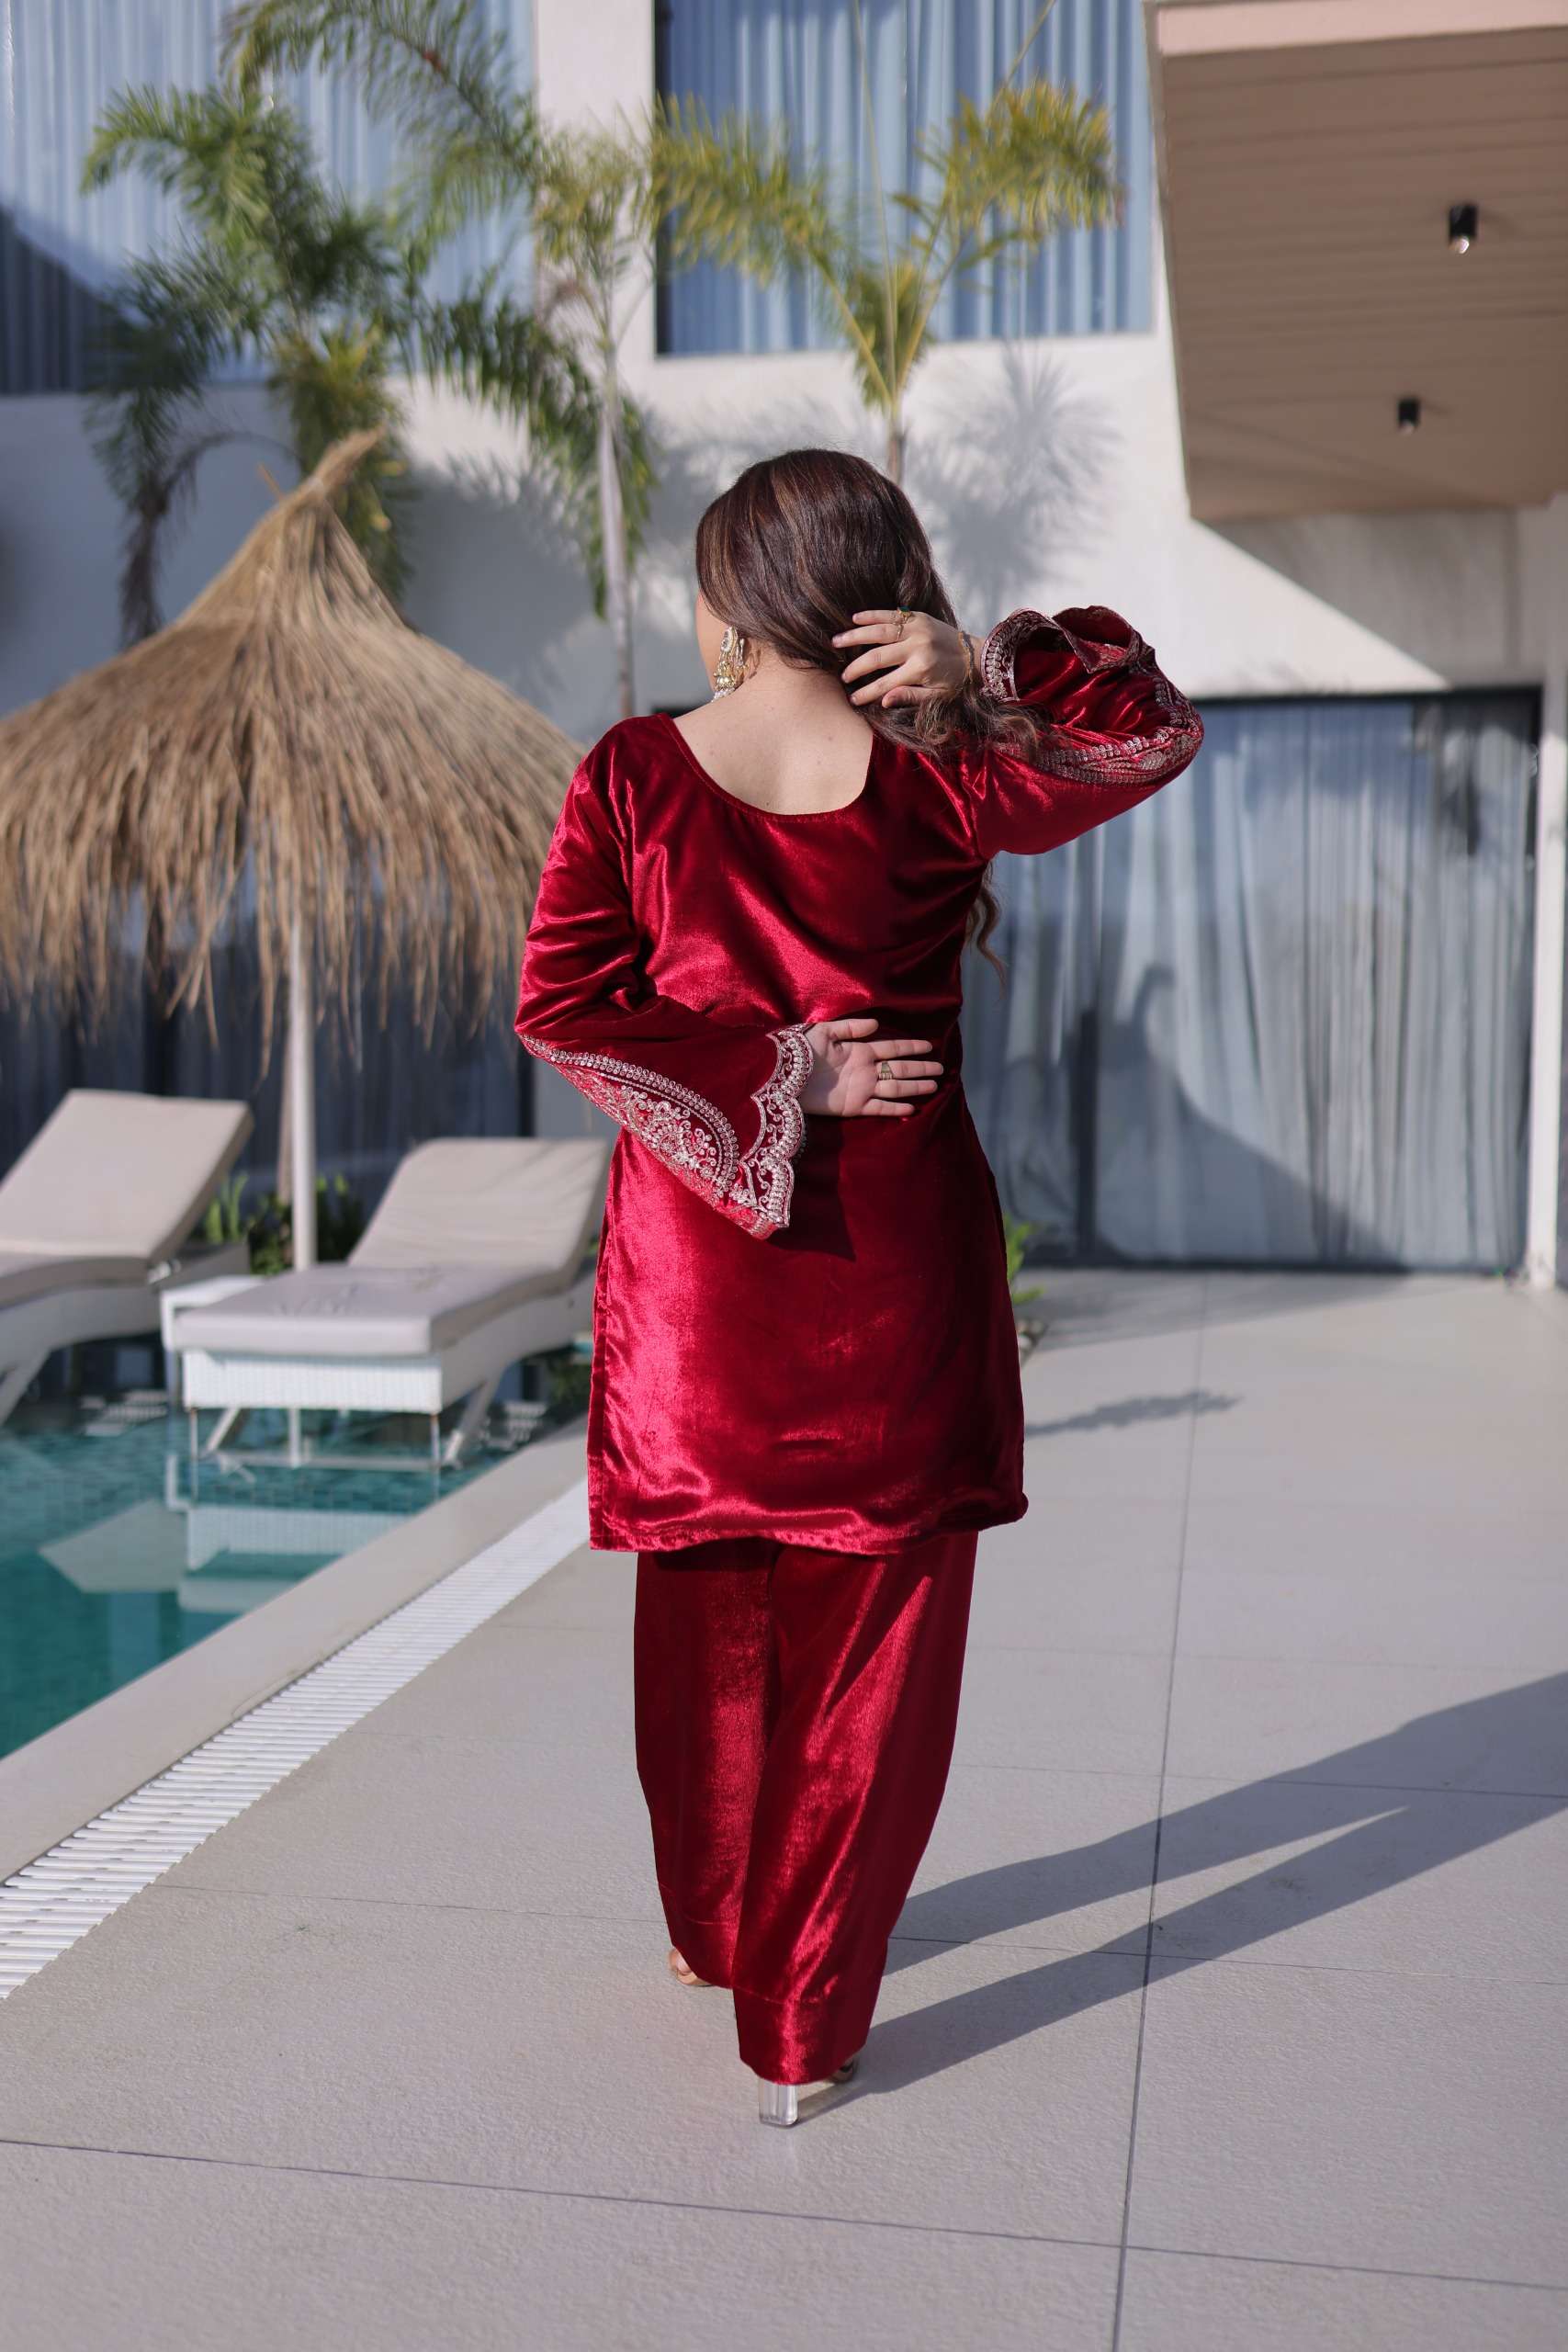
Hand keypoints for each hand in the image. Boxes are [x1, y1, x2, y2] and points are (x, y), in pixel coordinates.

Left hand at [802, 1016, 940, 1118]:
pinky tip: (912, 1108)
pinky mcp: (853, 1106)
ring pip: (895, 1087)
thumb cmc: (799, 1052)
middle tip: (940, 1068)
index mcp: (859, 1050)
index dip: (911, 1047)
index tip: (930, 1046)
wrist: (781, 1078)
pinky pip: (879, 1107)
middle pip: (899, 1068)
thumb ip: (850, 1028)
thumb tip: (876, 1024)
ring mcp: (861, 1089)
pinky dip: (895, 1108)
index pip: (892, 1048)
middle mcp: (865, 1070)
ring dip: (914, 1086)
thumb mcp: (823, 1032)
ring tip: (934, 1085)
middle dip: (920, 1068)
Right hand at [831, 609, 972, 707]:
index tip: (852, 699)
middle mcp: (917, 647)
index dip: (866, 693)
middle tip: (842, 675)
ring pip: (879, 631)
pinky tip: (855, 618)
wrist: (976, 655)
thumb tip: (883, 701)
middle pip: (877, 657)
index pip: (885, 684)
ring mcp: (917, 629)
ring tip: (835, 642)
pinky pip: (891, 614)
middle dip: (856, 667)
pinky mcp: (918, 617)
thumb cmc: (956, 681)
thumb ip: (910, 697)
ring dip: (855, 637)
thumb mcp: (937, 696)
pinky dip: (872, 615)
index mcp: (921, 669)